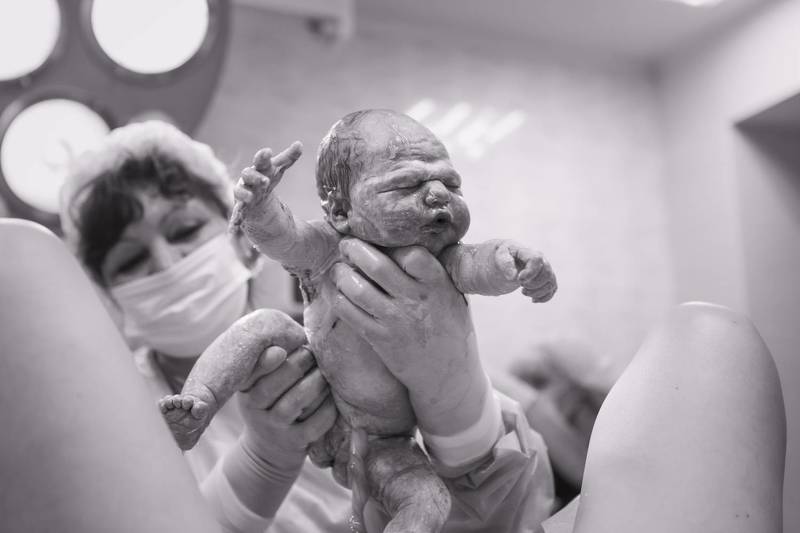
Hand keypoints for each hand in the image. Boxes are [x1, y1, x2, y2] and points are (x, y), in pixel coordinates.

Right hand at [230, 141, 302, 229]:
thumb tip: (300, 143)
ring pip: (240, 193)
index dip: (263, 157)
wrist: (253, 202)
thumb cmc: (264, 181)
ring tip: (249, 197)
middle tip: (265, 180)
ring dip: (244, 194)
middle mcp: (247, 181)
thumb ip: (288, 158)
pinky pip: (236, 216)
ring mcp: (243, 195)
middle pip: (248, 175)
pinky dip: (234, 222)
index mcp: (257, 169)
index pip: (260, 162)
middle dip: (255, 177)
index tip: (267, 152)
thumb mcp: (277, 171)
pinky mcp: (241, 211)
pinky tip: (232, 230)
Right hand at [238, 345, 337, 468]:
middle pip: (277, 382)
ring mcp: (274, 426)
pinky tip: (333, 398)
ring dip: (317, 382)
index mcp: (246, 389)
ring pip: (297, 400)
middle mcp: (255, 407)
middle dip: (300, 362)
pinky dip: (327, 408)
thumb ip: (271, 362)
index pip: (253, 371)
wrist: (266, 453)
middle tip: (314, 353)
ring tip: (326, 372)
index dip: (267, 359)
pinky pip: (315, 423)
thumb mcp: (259, 386)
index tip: (281, 349)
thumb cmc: (269, 406)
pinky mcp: (293, 442)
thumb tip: (298, 330)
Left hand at [330, 238, 487, 436]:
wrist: (447, 375)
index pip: (411, 254)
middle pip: (377, 266)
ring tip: (339, 268)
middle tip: (346, 244)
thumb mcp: (453, 296)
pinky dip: (339, 299)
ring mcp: (395, 321)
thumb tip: (408, 242)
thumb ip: (432, 273)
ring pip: (358, 289)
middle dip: (356, 249)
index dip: (392, 243)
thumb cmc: (450, 329)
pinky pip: (351, 314)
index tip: (382, 239)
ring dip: (342, 274)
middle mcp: (415, 300)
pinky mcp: (380, 339)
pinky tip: (338, 293)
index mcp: (437, 285)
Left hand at [494, 241, 556, 301]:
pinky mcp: (547, 280)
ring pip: (551, 284)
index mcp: (530, 252)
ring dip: (537, 293)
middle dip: (533, 284)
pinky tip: (532, 299)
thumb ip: (506, 264)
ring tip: (524, 292)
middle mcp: (542, 260)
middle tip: (521, 285)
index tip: (519, 279)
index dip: (530, 272)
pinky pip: (552, 290)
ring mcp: (546, 270)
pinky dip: (544, 298)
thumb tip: (513, 277)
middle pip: (547, 274)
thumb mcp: (501, 256)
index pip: (537, 260)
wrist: (508, 259)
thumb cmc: (505, 256)